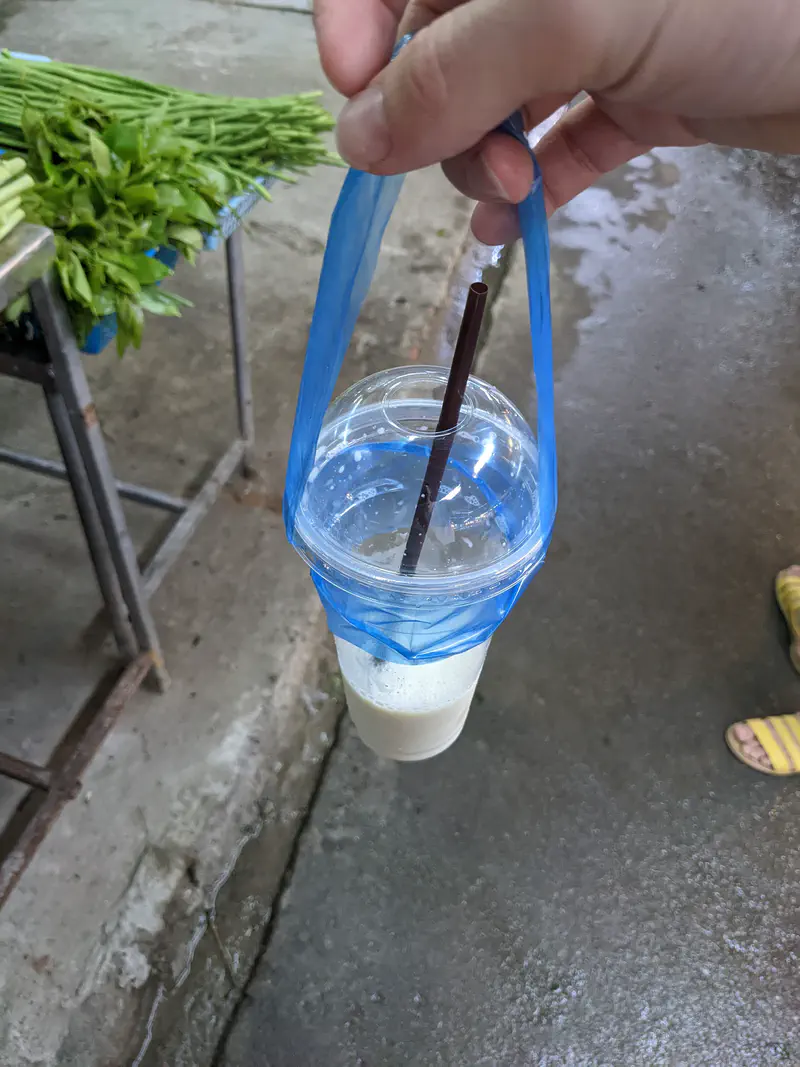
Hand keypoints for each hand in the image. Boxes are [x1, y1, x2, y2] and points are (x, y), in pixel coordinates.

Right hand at [314, 0, 799, 242]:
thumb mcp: (576, 12)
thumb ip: (458, 68)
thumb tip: (357, 136)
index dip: (356, 22)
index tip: (353, 97)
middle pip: (439, 41)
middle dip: (436, 114)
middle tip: (477, 162)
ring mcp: (594, 30)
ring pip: (494, 100)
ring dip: (482, 159)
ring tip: (512, 193)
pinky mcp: (635, 88)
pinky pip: (557, 138)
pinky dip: (531, 185)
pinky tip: (513, 224)